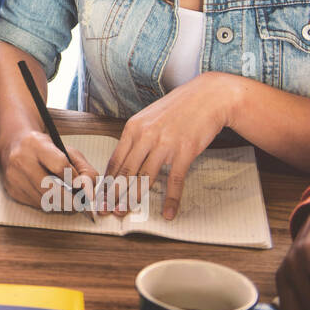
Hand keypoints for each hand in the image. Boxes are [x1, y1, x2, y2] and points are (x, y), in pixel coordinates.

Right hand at [0, 128, 97, 214]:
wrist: (15, 145)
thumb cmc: (45, 149)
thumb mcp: (67, 151)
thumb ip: (84, 170)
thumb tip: (89, 192)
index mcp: (35, 143)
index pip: (60, 166)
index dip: (74, 179)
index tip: (81, 185)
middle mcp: (20, 159)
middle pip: (50, 189)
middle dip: (70, 200)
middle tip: (80, 203)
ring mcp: (14, 176)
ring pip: (44, 201)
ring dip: (60, 204)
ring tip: (67, 198)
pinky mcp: (12, 190)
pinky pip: (37, 205)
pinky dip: (49, 204)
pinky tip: (51, 196)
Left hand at [104, 72, 237, 219]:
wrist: (209, 97)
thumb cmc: (178, 107)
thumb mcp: (150, 117)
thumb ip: (137, 137)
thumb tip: (125, 158)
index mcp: (134, 128)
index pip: (115, 159)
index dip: (107, 181)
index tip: (100, 195)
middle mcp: (146, 136)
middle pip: (125, 172)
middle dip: (114, 194)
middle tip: (107, 210)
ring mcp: (165, 144)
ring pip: (145, 178)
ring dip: (134, 198)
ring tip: (126, 212)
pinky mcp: (184, 152)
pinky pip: (174, 181)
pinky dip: (171, 200)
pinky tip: (168, 212)